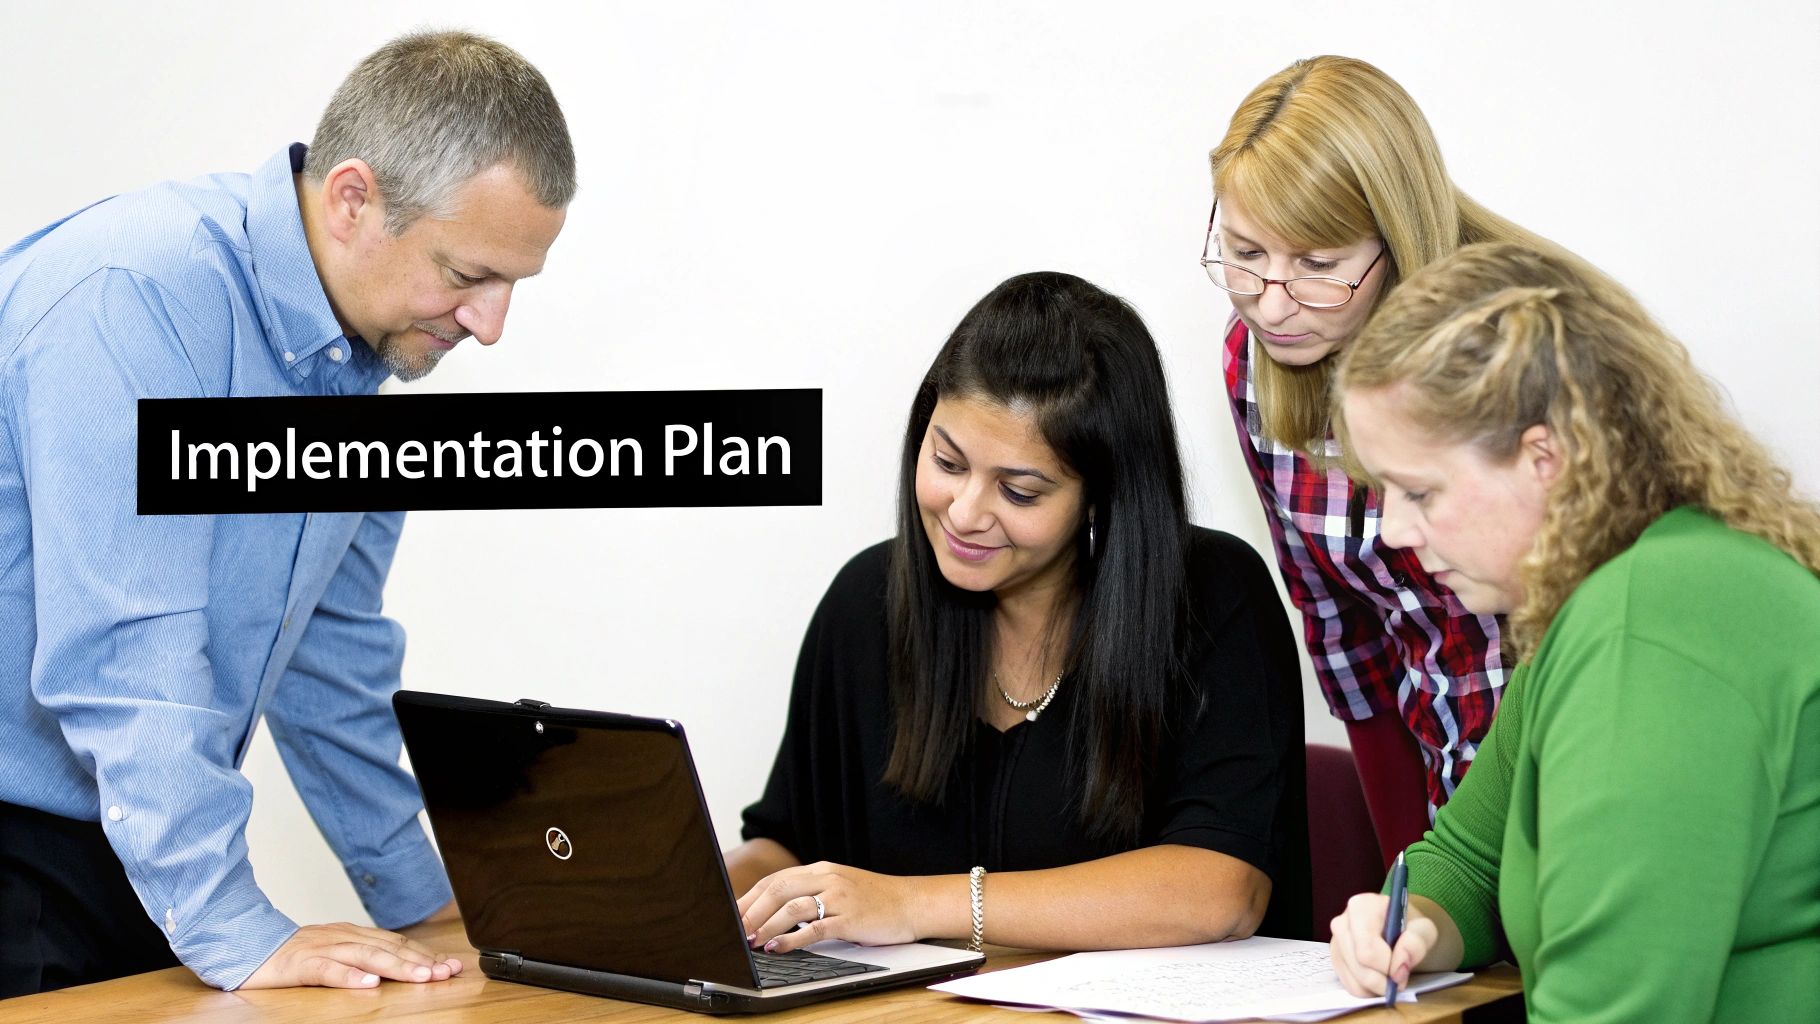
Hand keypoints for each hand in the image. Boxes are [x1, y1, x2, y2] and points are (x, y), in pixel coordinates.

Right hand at [241, 921, 463, 989]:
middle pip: (388, 948)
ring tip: (422, 977)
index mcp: (352, 934)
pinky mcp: (301, 963)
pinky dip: (349, 976)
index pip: (397, 943)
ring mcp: (322, 948)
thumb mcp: (334, 953)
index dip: (425, 954)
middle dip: (422, 960)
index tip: (451, 965)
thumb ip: (363, 958)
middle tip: (447, 972)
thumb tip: (400, 967)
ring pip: (365, 956)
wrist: (246, 946)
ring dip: (397, 967)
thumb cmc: (293, 955)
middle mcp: (343, 937)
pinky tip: (368, 985)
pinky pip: (328, 970)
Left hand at [737, 861, 925, 953]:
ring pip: (792, 907)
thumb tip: (775, 911)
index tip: (733, 913)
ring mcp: (839, 898)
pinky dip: (792, 939)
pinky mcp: (850, 919)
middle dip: (751, 910)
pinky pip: (814, 928)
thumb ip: (811, 893)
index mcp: (821, 870)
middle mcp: (827, 879)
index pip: (776, 880)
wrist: (912, 903)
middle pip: (778, 889)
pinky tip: (778, 947)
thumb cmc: (875, 900)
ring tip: (751, 940)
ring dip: (767, 924)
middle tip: (735, 929)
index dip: (751, 897)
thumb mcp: (839, 887)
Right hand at [1329, 892, 1437, 997]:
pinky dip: (1369, 990)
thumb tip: (1397, 968)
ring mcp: (1335, 942)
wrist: (1401, 928)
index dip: (1388, 967)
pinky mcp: (1335, 960)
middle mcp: (1341, 923)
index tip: (1402, 969)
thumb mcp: (1424, 929)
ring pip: (1355, 981)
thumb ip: (1415, 943)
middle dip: (1384, 981)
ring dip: (1378, 987)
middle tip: (1399, 977)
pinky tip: (1379, 978)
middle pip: (1360, 968)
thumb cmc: (1410, 926)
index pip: (1367, 951)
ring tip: (1390, 975)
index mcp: (1360, 907)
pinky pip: (1351, 987)